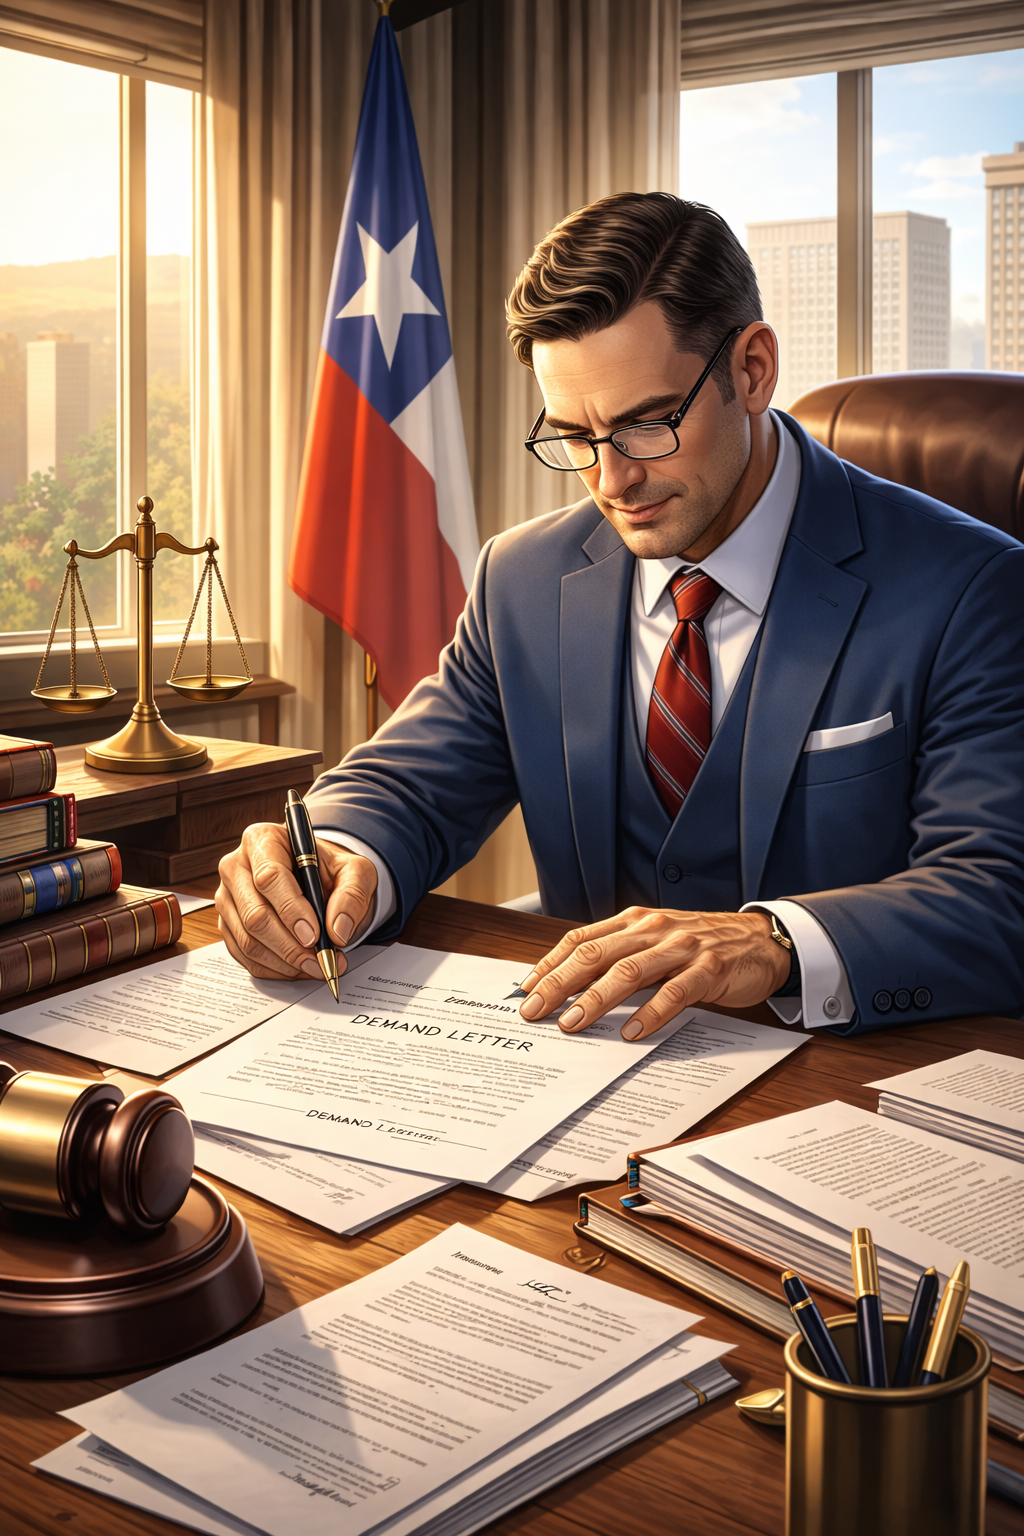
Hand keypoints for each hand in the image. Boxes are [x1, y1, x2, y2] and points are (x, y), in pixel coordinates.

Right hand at [216, 822, 377, 980]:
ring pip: (249, 941)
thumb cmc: (330, 871)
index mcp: (263, 840)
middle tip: (320, 960)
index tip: (314, 935)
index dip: (291, 910)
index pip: (269, 877)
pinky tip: (299, 967)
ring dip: (285, 962)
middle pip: (255, 915)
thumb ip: (352, 895)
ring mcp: (228, 898)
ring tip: (317, 965)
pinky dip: (275, 969)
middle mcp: (237, 867)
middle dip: (290, 946)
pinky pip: (245, 956)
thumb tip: (337, 930)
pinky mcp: (228, 924)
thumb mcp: (355, 871)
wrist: (318, 880)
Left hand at [517, 906, 790, 1040]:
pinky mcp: (709, 969)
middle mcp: (653, 929)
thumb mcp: (656, 941)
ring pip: (629, 971)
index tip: (525, 989)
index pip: (581, 939)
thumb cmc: (703, 944)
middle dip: (560, 984)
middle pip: (595, 954)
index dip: (550, 963)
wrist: (761, 938)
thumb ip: (621, 956)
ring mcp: (681, 948)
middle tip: (534, 1011)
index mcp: (635, 921)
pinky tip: (632, 1032)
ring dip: (596, 999)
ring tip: (572, 1024)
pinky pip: (675, 992)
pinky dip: (651, 1013)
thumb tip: (574, 985)